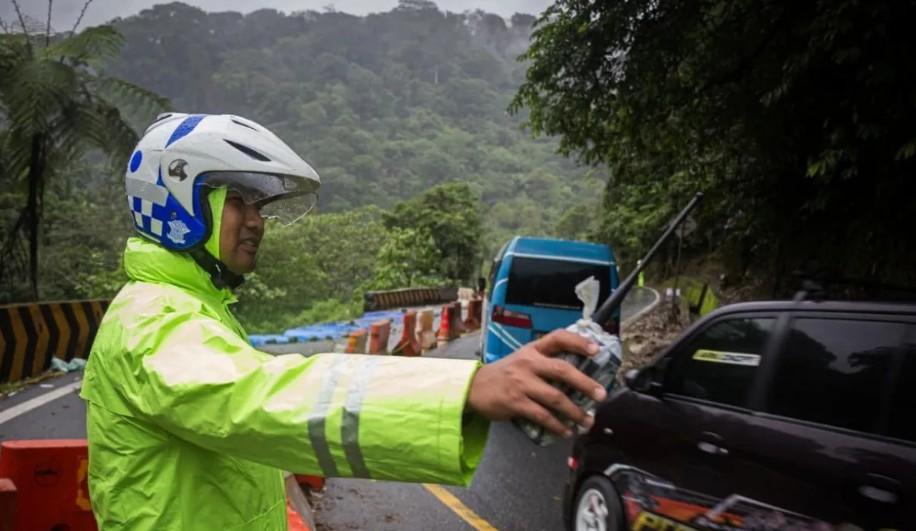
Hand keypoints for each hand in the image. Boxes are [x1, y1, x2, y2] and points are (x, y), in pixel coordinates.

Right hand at [466, 330, 606, 437]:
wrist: (474, 388)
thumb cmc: (505, 374)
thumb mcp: (523, 359)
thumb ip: (545, 362)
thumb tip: (578, 376)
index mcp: (533, 350)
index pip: (558, 338)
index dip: (578, 342)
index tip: (596, 349)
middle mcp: (528, 363)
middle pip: (562, 370)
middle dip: (585, 383)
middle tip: (601, 395)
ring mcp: (521, 383)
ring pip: (555, 397)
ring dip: (575, 412)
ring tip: (587, 421)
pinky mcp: (515, 402)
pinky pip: (541, 415)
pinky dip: (556, 425)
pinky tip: (566, 431)